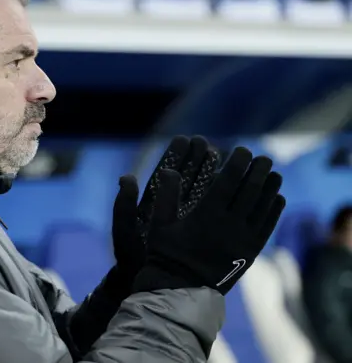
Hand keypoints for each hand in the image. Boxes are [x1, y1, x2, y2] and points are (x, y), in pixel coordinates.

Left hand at [112, 136, 220, 280]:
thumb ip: (124, 205)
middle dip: (197, 160)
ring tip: (229, 158)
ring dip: (216, 175)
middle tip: (209, 144)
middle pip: (187, 178)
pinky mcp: (202, 233)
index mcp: (152, 204)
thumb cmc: (131, 257)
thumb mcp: (124, 231)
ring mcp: (187, 220)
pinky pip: (216, 212)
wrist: (146, 283)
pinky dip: (227, 200)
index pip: (166, 173)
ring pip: (204, 192)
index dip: (176, 156)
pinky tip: (242, 187)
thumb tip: (127, 177)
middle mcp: (170, 208)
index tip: (186, 139)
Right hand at [133, 147, 285, 294]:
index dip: (237, 163)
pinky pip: (267, 227)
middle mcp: (229, 225)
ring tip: (274, 174)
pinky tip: (277, 198)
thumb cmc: (166, 253)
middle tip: (263, 157)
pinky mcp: (250, 252)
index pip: (228, 182)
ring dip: (271, 188)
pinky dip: (274, 211)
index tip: (241, 150)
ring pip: (263, 208)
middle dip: (259, 171)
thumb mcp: (159, 223)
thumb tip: (169, 169)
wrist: (181, 288)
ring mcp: (242, 240)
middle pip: (251, 191)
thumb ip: (165, 195)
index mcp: (206, 215)